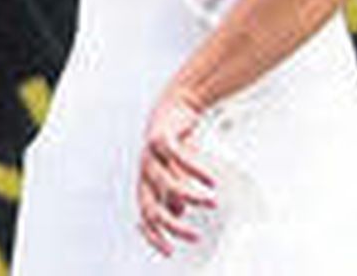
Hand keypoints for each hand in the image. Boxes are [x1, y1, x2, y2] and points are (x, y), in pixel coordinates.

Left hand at [136, 87, 216, 257]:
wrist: (176, 106)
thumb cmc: (175, 142)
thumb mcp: (174, 171)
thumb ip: (172, 193)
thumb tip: (174, 212)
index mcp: (147, 182)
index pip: (144, 215)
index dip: (153, 235)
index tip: (169, 251)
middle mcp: (145, 170)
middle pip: (151, 205)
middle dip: (171, 226)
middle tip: (194, 237)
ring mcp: (151, 154)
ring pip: (166, 182)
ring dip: (190, 196)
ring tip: (212, 203)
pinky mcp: (161, 136)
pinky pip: (176, 156)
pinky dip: (194, 170)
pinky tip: (210, 181)